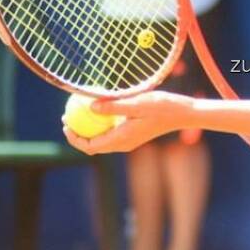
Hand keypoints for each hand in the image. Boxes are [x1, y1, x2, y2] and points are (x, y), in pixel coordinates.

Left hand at [63, 90, 192, 153]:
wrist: (184, 114)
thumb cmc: (163, 107)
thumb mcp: (137, 103)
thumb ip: (114, 106)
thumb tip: (90, 106)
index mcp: (122, 139)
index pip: (90, 146)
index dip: (74, 138)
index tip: (66, 123)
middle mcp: (124, 143)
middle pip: (93, 146)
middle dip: (77, 134)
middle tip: (67, 116)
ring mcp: (129, 140)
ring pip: (101, 140)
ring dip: (88, 130)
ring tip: (79, 113)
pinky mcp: (134, 134)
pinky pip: (111, 133)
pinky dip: (101, 125)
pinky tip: (100, 110)